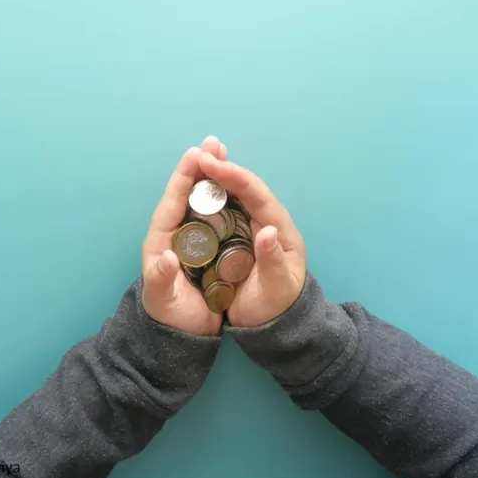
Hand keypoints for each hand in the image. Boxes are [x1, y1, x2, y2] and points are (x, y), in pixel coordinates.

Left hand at [141, 136, 227, 335]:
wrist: (181, 337)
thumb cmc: (169, 318)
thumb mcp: (162, 301)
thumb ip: (161, 280)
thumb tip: (166, 258)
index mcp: (161, 242)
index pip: (171, 203)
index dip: (182, 178)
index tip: (194, 155)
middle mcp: (176, 235)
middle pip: (188, 194)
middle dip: (201, 168)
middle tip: (214, 142)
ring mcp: (193, 240)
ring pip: (203, 201)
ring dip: (214, 177)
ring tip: (224, 152)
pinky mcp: (209, 248)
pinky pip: (217, 216)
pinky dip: (225, 197)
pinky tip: (237, 185)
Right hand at [198, 153, 305, 326]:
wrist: (277, 325)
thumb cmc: (276, 307)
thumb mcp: (277, 288)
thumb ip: (273, 259)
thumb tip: (268, 230)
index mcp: (280, 229)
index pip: (257, 194)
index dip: (234, 176)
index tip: (210, 163)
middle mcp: (268, 221)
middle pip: (245, 187)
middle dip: (223, 167)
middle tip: (200, 151)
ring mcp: (253, 228)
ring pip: (235, 195)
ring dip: (216, 176)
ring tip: (197, 158)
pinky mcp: (240, 237)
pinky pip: (225, 209)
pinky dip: (212, 195)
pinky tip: (196, 187)